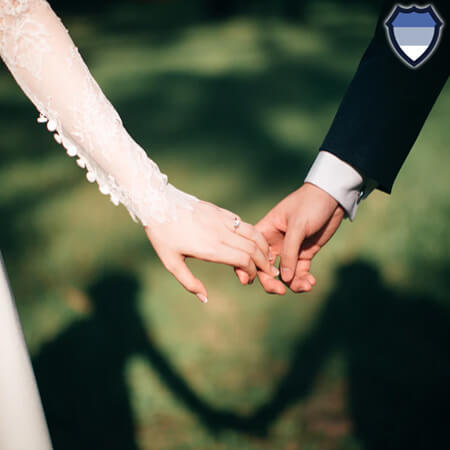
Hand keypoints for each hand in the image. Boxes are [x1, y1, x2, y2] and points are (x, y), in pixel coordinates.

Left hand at [145, 200, 277, 302]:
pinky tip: (253, 242)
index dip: (251, 272)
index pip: (243, 259)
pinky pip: (243, 222)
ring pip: (253, 233)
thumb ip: (189, 282)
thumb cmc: (162, 235)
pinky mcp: (220, 211)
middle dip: (264, 262)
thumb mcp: (171, 263)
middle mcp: (221, 233)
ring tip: (267, 257)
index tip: (246, 279)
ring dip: (264, 246)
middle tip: (268, 273)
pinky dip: (253, 234)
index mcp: (211, 248)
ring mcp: (222, 219)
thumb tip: (204, 298)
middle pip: (253, 248)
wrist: (157, 203)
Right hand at [239, 183, 344, 294]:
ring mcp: (289, 249)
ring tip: (306, 286)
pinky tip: (311, 282)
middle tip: (280, 291)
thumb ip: (289, 252)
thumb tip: (284, 278)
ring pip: (284, 274)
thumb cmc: (310, 204)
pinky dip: (304, 279)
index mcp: (265, 231)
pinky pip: (300, 272)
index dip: (245, 266)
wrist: (333, 197)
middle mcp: (274, 242)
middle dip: (271, 281)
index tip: (248, 281)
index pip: (250, 251)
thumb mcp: (297, 225)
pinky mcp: (304, 253)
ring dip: (293, 283)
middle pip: (265, 268)